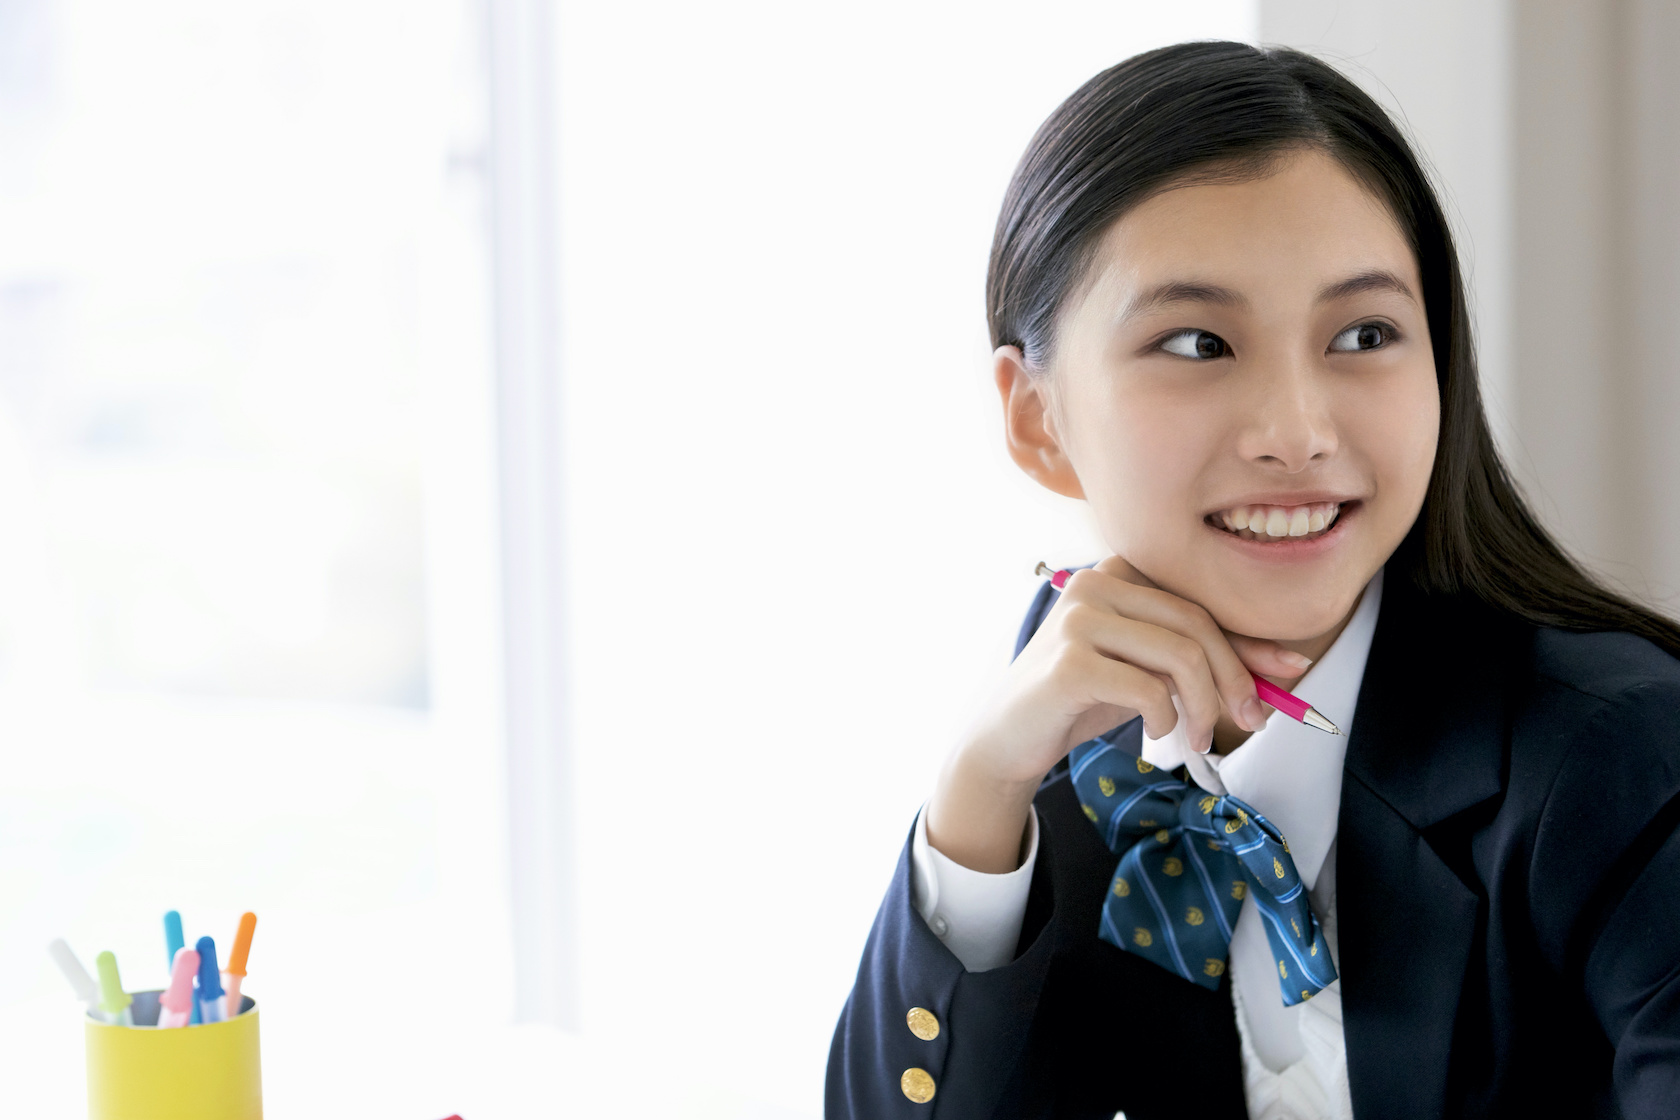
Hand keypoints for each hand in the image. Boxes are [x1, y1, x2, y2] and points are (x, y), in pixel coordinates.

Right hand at [926, 555, 1310, 872]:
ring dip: (1203, 706)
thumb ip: (1202, 659)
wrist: (1010, 735)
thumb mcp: (1149, 670)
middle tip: (1251, 721)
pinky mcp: (1069, 661)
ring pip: (1179, 655)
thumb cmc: (1083, 698)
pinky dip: (1165, 719)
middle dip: (1234, 679)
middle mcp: (1096, 583)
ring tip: (1197, 737)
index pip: (1200, 600)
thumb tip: (1286, 667)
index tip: (1287, 677)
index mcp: (1118, 572)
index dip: (1249, 640)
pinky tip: (1157, 732)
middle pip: (1196, 624)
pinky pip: (1148, 689)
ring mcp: (1078, 618)